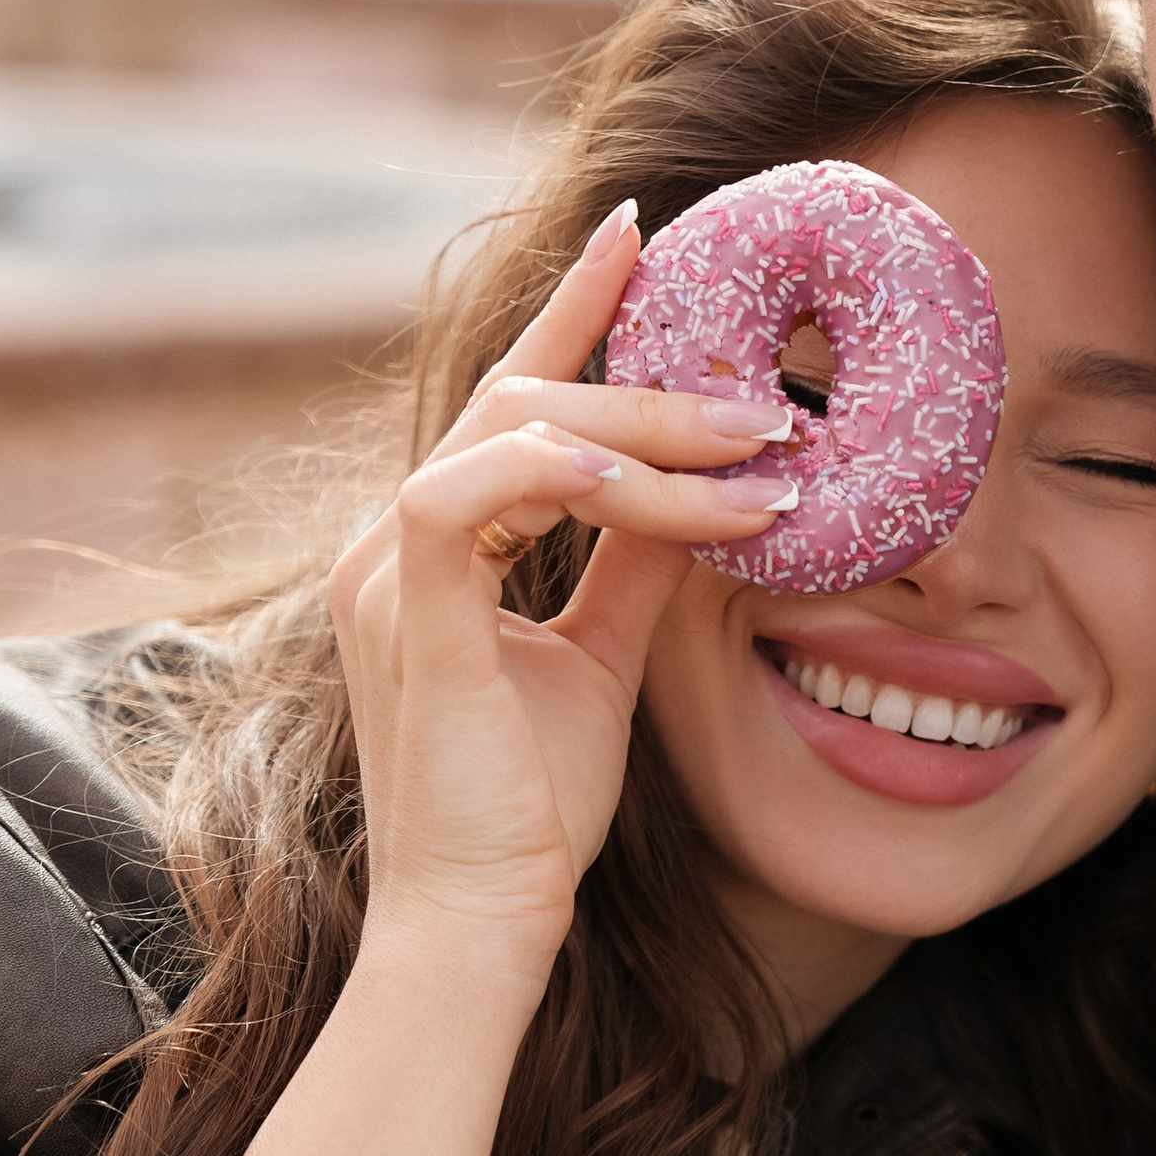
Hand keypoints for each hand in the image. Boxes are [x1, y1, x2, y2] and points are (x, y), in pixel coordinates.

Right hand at [328, 207, 799, 995]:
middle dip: (656, 384)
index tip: (639, 237)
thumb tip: (706, 493)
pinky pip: (471, 496)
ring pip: (513, 428)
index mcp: (434, 546)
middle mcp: (394, 540)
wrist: (479, 918)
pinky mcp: (402, 613)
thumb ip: (637, 565)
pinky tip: (659, 496)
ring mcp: (384, 571)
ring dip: (646, 432)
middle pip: (526, 399)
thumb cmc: (532, 809)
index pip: (511, 398)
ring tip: (755, 449)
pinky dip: (569, 477)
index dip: (573, 311)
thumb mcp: (604, 658)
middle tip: (770, 398)